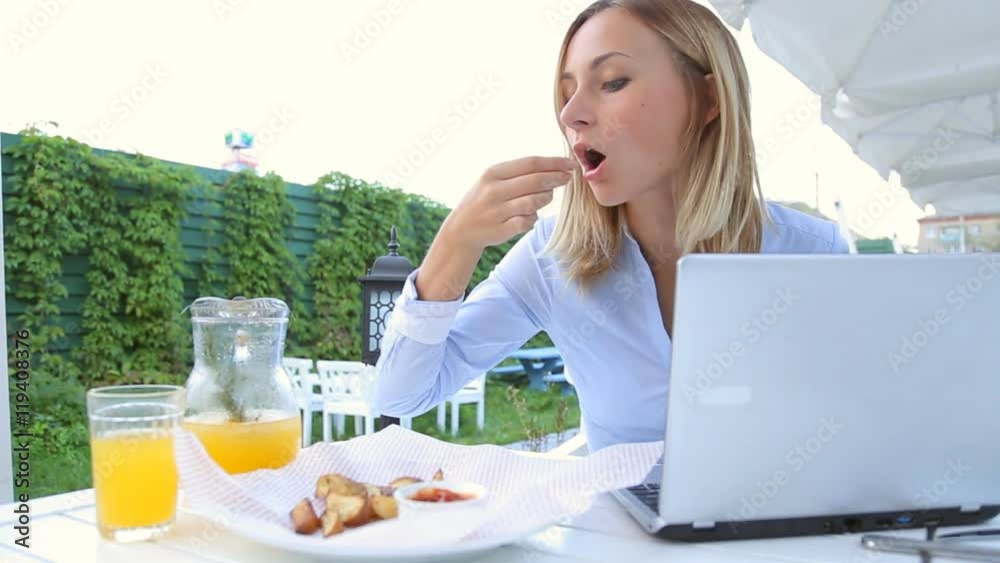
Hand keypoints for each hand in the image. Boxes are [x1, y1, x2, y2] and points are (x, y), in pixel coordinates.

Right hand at [441, 156, 575, 249]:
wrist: (461, 230)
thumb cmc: (484, 200)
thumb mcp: (493, 180)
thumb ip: (520, 174)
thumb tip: (555, 170)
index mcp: (493, 173)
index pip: (530, 163)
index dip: (554, 162)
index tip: (571, 164)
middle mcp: (494, 190)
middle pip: (536, 181)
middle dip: (557, 178)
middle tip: (568, 178)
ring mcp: (497, 211)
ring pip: (535, 202)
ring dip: (545, 199)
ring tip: (545, 198)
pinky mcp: (501, 230)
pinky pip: (528, 221)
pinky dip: (533, 218)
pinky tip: (529, 216)